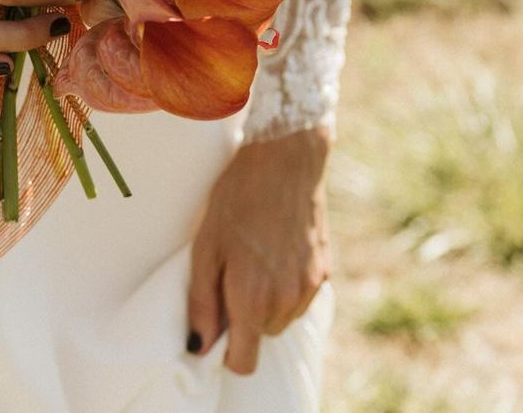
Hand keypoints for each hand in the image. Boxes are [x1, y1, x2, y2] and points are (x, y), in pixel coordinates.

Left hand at [186, 127, 330, 373]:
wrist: (285, 159)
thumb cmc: (237, 198)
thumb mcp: (206, 246)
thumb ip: (202, 302)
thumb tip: (198, 346)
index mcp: (253, 300)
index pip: (244, 362)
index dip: (225, 351)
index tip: (214, 326)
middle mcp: (286, 302)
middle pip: (261, 337)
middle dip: (243, 318)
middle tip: (229, 274)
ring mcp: (310, 288)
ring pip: (281, 318)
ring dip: (266, 302)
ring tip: (252, 257)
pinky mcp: (324, 271)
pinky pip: (300, 296)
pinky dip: (285, 286)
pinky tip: (273, 250)